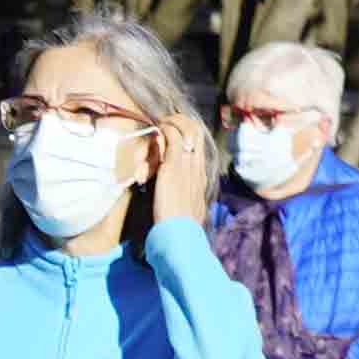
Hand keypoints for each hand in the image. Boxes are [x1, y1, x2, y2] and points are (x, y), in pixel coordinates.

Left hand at [145, 115, 209, 236]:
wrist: (180, 236)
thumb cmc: (180, 228)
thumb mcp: (187, 210)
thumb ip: (184, 198)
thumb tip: (179, 194)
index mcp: (201, 178)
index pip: (199, 146)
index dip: (188, 133)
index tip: (174, 131)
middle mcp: (197, 168)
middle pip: (197, 133)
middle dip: (182, 122)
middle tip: (166, 122)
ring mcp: (187, 166)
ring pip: (188, 130)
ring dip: (173, 121)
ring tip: (161, 122)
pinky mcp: (174, 167)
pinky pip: (173, 137)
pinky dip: (166, 129)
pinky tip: (157, 130)